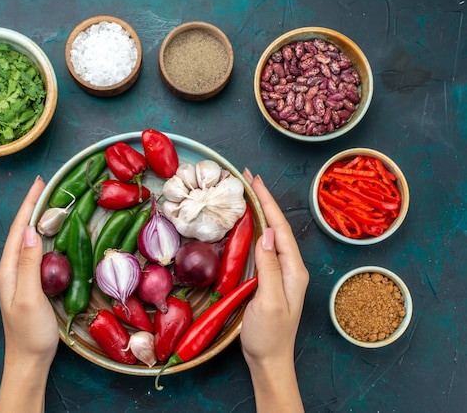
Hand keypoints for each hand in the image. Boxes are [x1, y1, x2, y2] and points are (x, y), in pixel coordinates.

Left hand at [0, 176, 57, 412]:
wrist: (29, 360)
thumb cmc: (29, 333)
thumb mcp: (29, 298)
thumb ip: (28, 265)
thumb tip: (29, 231)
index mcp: (8, 269)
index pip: (18, 229)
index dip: (29, 204)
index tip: (39, 183)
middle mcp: (11, 269)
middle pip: (21, 230)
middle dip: (33, 206)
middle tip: (47, 186)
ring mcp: (20, 276)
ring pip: (28, 239)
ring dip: (37, 218)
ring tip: (49, 201)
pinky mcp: (30, 283)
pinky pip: (36, 252)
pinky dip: (44, 236)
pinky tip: (52, 233)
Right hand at [240, 169, 308, 412]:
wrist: (269, 361)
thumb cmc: (269, 335)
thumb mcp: (269, 302)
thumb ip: (270, 268)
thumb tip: (266, 235)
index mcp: (294, 270)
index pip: (279, 228)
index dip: (268, 202)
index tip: (255, 181)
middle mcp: (290, 267)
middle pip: (276, 227)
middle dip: (264, 201)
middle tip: (247, 178)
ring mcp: (280, 273)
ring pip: (269, 235)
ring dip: (259, 212)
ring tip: (246, 193)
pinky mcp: (269, 279)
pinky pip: (262, 248)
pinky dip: (253, 230)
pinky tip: (245, 224)